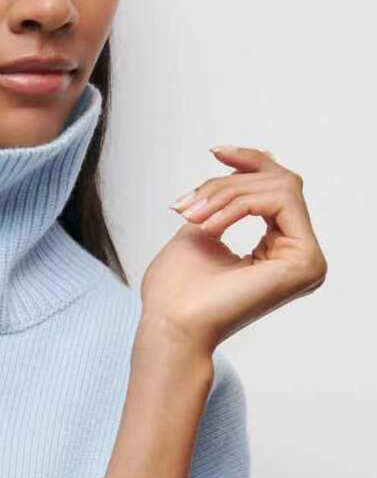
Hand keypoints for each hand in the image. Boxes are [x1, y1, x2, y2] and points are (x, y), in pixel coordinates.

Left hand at [140, 145, 327, 353]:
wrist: (170, 325)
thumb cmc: (175, 292)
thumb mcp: (202, 228)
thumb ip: (228, 202)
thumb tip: (245, 167)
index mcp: (279, 251)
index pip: (278, 188)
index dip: (250, 162)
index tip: (215, 152)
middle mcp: (298, 255)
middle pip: (278, 182)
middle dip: (229, 183)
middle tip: (189, 205)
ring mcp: (306, 260)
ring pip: (279, 187)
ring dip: (228, 195)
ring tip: (194, 219)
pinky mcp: (305, 261)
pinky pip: (280, 200)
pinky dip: (239, 205)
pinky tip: (210, 228)